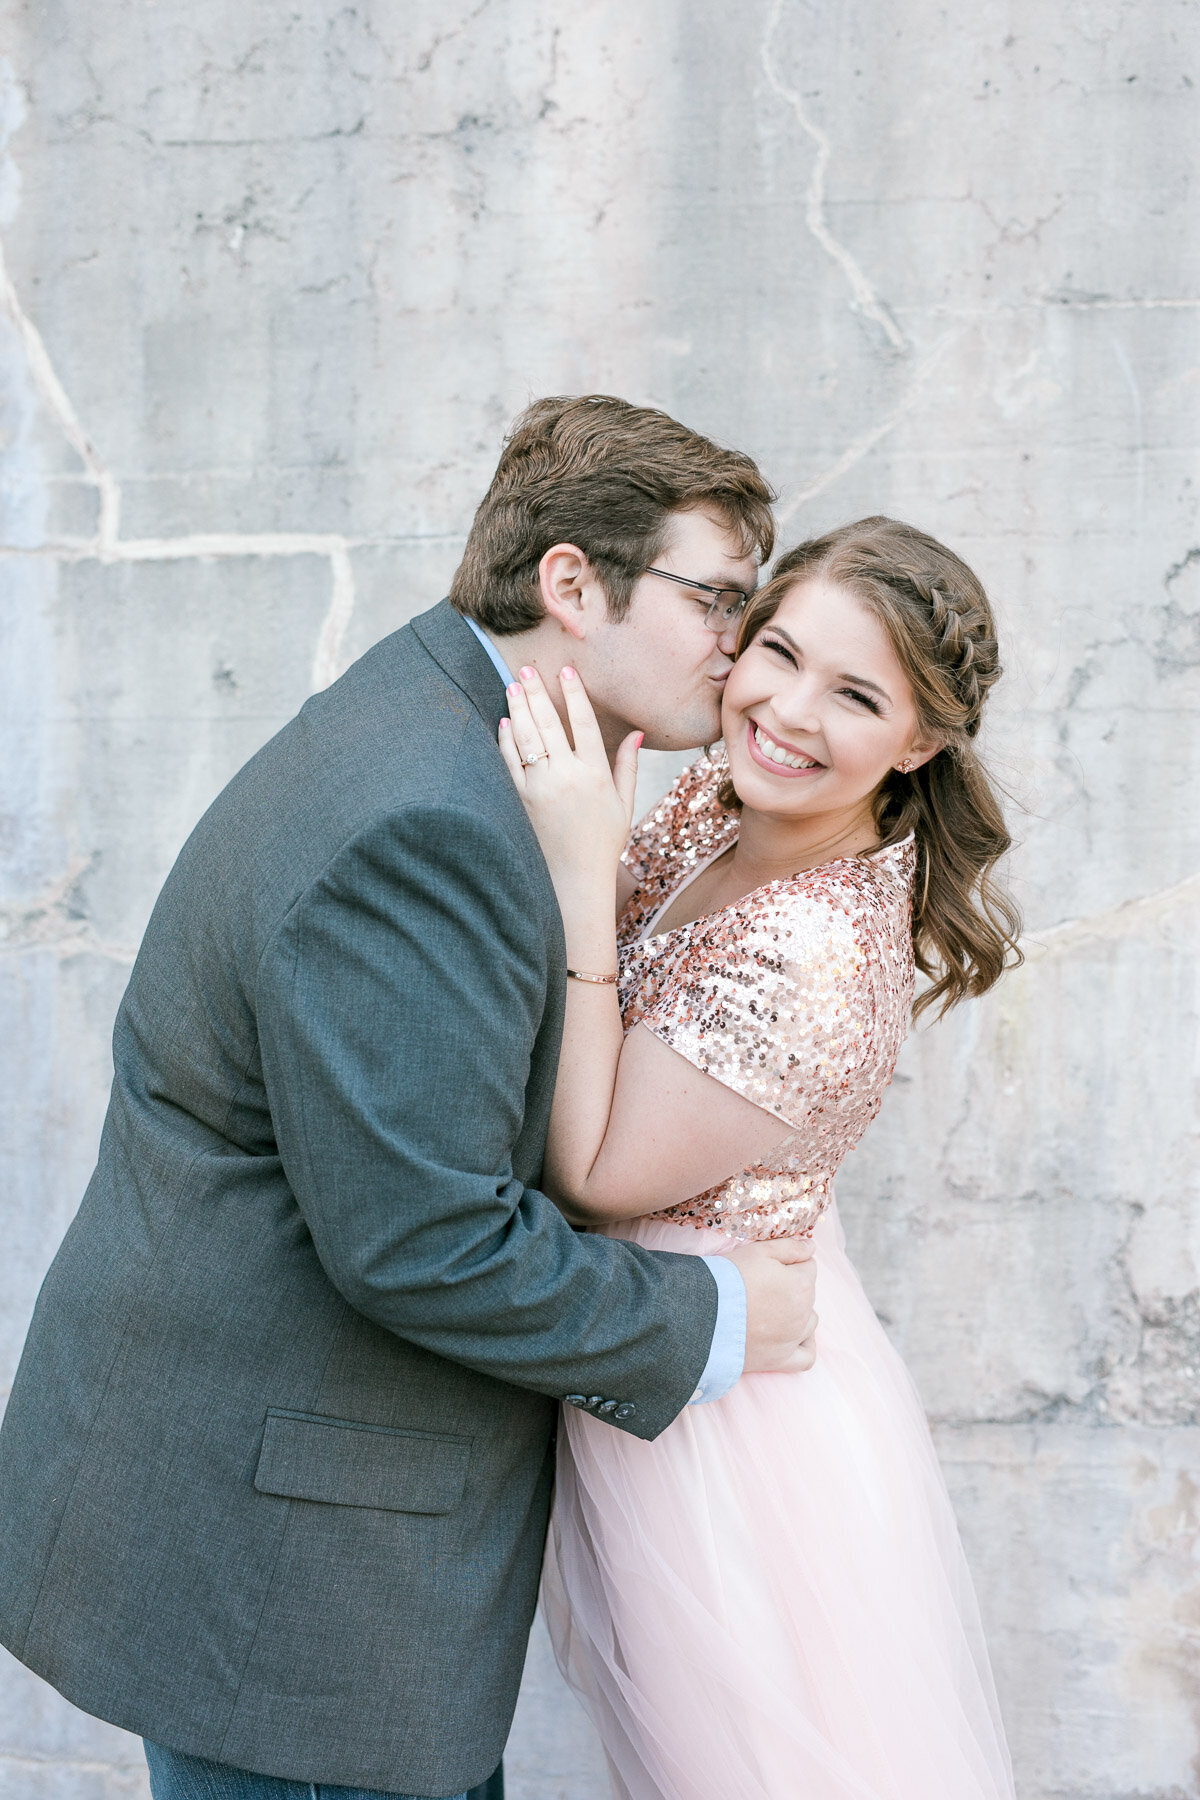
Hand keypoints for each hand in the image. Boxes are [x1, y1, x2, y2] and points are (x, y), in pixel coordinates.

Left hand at [498, 665, 641, 894]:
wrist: (574, 881)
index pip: (583, 723)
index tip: (565, 671)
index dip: (574, 694)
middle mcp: (567, 777)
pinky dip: (506, 740)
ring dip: (517, 709)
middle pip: (548, 723)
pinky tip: (504, 722)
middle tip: (527, 668)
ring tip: (512, 686)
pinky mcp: (521, 801)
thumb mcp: (623, 804)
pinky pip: (510, 763)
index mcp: (596, 775)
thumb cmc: (603, 844)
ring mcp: (541, 788)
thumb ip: (627, 766)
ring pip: (526, 738)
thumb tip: (636, 733)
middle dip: (537, 692)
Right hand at [730, 1238, 818, 1374]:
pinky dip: (805, 1345)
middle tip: (763, 1285)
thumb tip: (811, 1247)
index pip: (809, 1267)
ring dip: (798, 1313)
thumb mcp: (759, 1251)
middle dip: (793, 1286)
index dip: (789, 1262)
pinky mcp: (780, 1360)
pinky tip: (794, 1337)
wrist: (703, 1315)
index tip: (769, 1266)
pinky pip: (807, 1357)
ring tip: (772, 1308)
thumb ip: (791, 1247)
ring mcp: (793, 1339)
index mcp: (801, 1284)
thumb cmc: (730, 1278)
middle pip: (808, 1294)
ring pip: (809, 1322)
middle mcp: (804, 1313)